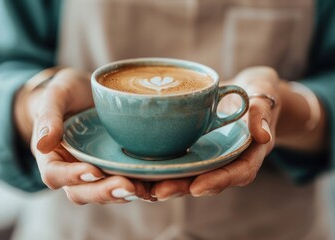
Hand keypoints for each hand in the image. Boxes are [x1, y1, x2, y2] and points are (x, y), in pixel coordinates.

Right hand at [15, 68, 150, 203]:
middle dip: (104, 192)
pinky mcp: (114, 167)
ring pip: (104, 193)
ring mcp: (95, 170)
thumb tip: (42, 144)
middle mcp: (72, 170)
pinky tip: (156, 185)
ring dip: (123, 195)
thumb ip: (48, 116)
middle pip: (82, 192)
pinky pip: (124, 183)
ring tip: (145, 189)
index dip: (72, 177)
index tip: (93, 170)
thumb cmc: (67, 93)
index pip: (54, 175)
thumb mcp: (56, 96)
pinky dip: (139, 187)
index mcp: (52, 156)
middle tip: (127, 186)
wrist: (86, 92)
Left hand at [150, 67, 281, 199]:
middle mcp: (228, 159)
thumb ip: (263, 112)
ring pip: (190, 174)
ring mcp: (210, 155)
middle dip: (183, 187)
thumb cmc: (258, 91)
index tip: (198, 187)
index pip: (238, 172)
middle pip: (208, 179)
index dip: (219, 181)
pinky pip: (181, 160)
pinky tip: (141, 170)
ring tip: (144, 187)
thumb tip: (262, 136)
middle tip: (159, 191)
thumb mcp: (264, 94)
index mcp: (249, 152)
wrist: (246, 90)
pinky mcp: (196, 147)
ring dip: (168, 182)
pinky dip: (163, 167)